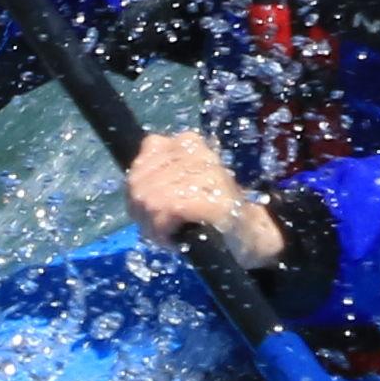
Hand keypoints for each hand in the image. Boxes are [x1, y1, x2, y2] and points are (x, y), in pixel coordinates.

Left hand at [124, 128, 288, 271]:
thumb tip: (133, 188)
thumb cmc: (206, 210)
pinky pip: (167, 210)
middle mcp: (197, 150)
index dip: (137, 192)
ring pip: (150, 199)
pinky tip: (175, 238)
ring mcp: (207, 172)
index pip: (142, 162)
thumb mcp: (179, 183)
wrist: (246, 232)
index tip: (149, 210)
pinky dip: (164, 230)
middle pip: (141, 183)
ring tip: (168, 234)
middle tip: (159, 229)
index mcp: (186, 142)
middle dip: (143, 213)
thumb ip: (154, 174)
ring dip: (153, 226)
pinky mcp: (213, 197)